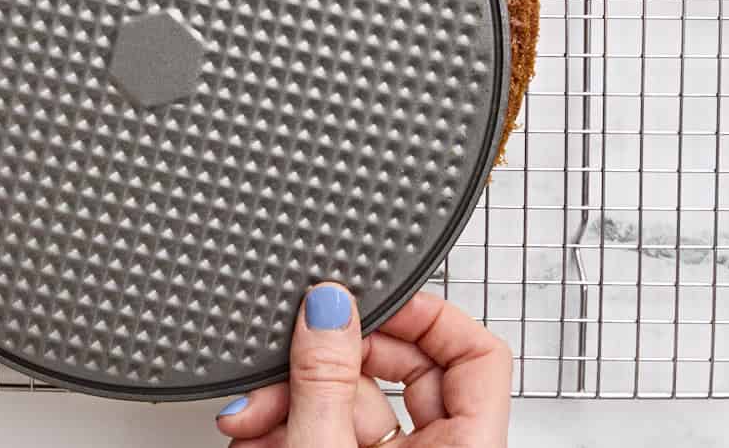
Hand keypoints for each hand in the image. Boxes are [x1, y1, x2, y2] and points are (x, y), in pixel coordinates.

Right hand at [215, 286, 511, 446]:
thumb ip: (324, 382)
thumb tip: (327, 307)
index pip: (477, 353)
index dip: (427, 314)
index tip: (370, 298)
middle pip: (402, 369)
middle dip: (329, 359)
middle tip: (292, 355)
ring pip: (352, 400)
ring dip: (291, 395)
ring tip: (251, 410)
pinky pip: (328, 428)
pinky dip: (287, 422)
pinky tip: (254, 429)